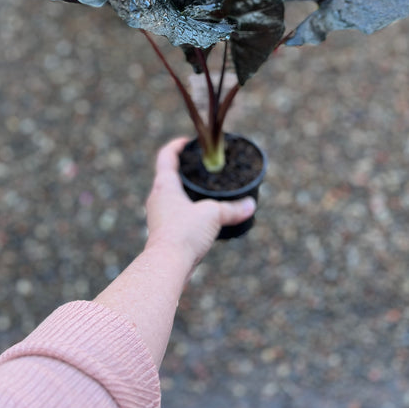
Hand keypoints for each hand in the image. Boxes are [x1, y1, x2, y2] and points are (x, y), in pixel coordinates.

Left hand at [145, 138, 255, 269]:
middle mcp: (157, 197)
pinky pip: (175, 213)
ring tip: (203, 191)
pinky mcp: (163, 231)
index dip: (176, 146)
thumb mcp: (212, 215)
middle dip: (183, 170)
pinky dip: (186, 210)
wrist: (167, 265)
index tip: (187, 142)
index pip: (166, 156)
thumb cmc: (184, 233)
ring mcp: (158, 215)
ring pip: (171, 196)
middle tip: (200, 166)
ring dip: (184, 192)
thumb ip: (232, 209)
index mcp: (164, 185)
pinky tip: (200, 217)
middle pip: (168, 176)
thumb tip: (250, 205)